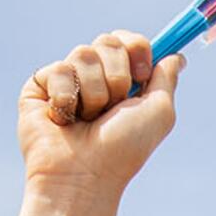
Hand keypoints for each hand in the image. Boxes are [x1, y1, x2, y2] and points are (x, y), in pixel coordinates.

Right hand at [17, 30, 180, 201]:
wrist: (84, 175)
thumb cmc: (122, 151)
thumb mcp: (158, 113)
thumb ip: (167, 79)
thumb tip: (175, 55)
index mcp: (124, 83)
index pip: (129, 41)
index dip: (137, 49)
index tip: (141, 74)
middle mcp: (96, 78)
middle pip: (109, 40)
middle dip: (116, 76)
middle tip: (112, 109)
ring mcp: (68, 81)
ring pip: (84, 53)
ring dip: (94, 92)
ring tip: (87, 120)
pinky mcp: (40, 86)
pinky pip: (58, 69)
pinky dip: (67, 98)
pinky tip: (63, 121)